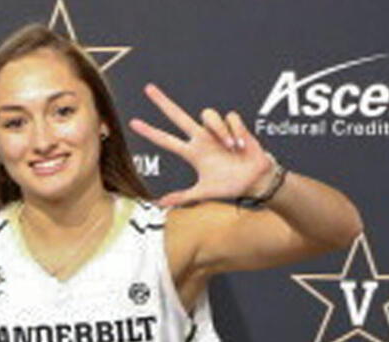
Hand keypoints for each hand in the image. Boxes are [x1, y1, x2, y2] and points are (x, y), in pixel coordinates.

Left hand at [129, 83, 273, 206]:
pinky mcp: (234, 125)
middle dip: (163, 103)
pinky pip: (230, 117)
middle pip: (178, 116)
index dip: (150, 132)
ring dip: (219, 129)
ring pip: (208, 114)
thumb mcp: (203, 192)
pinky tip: (240, 145)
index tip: (134, 123)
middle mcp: (202, 138)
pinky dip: (235, 130)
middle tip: (148, 89)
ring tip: (230, 147)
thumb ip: (182, 196)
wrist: (254, 181)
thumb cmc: (230, 185)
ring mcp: (216, 131)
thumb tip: (160, 204)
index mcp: (192, 153)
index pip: (166, 140)